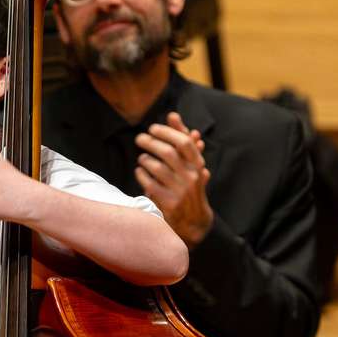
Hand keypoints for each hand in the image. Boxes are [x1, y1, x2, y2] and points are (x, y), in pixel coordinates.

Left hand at [134, 112, 212, 245]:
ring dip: (145, 159)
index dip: (167, 132)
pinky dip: (142, 175)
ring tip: (142, 158)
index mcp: (198, 165)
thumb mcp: (190, 164)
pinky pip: (150, 184)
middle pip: (168, 152)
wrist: (195, 221)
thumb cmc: (189, 186)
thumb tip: (173, 115)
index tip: (153, 128)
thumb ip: (182, 140)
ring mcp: (181, 191)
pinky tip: (140, 171)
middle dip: (151, 143)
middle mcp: (192, 177)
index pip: (184, 142)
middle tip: (140, 139)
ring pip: (157, 168)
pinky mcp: (169, 203)